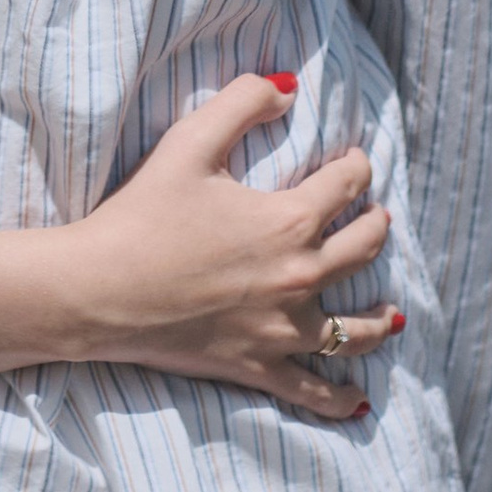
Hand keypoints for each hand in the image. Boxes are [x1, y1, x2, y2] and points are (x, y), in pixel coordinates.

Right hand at [50, 75, 400, 419]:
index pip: (345, 187)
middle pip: (362, 250)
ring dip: (379, 319)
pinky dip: (339, 399)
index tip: (356, 160)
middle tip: (379, 217)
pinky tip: (358, 402)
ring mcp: (282, 329)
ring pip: (353, 330)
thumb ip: (242, 102)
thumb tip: (287, 88)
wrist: (100, 289)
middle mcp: (299, 277)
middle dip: (376, 227)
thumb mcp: (188, 141)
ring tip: (392, 312)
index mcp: (289, 221)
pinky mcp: (257, 366)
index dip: (357, 167)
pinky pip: (311, 391)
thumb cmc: (141, 213)